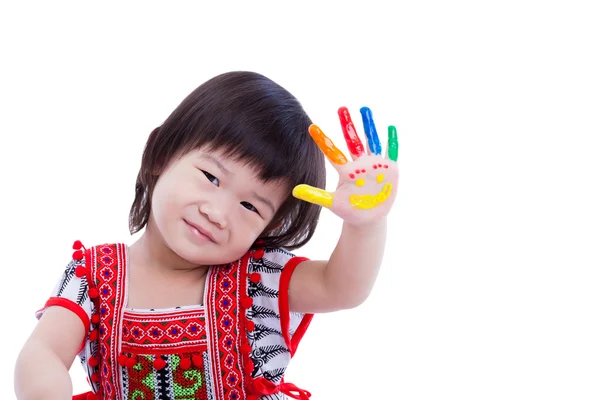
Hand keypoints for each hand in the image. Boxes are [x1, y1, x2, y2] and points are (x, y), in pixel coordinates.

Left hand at [293, 106, 398, 225]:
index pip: (332, 152)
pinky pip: (390, 152)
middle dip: (347, 124)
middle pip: (352, 141)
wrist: (368, 218)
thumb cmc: (349, 209)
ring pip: (371, 141)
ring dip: (369, 126)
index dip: (323, 140)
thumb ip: (315, 195)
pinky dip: (391, 140)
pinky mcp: (389, 169)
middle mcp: (359, 164)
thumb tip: (294, 190)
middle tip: (341, 108)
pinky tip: (390, 127)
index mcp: (345, 170)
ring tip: (364, 109)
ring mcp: (374, 165)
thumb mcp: (332, 203)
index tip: (312, 127)